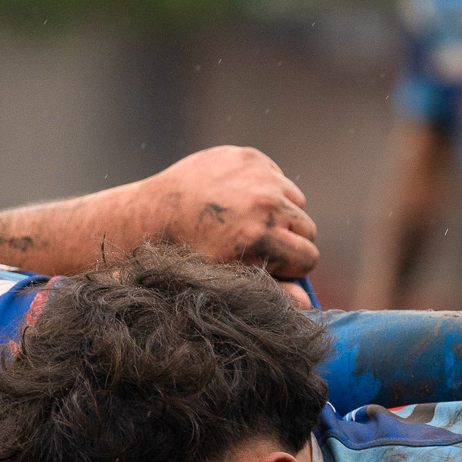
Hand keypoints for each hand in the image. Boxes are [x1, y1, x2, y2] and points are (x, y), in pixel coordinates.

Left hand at [136, 146, 318, 277]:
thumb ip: (273, 293)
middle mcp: (265, 202)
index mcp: (261, 236)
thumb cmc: (190, 256)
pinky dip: (265, 189)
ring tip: (247, 222)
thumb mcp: (229, 280)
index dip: (290, 267)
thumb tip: (308, 304)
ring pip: (296, 201)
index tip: (269, 266)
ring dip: (280, 213)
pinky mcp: (250, 157)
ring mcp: (259, 175)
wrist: (153, 215)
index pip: (308, 257)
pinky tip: (238, 201)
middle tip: (257, 245)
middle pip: (307, 229)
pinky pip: (277, 178)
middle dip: (288, 241)